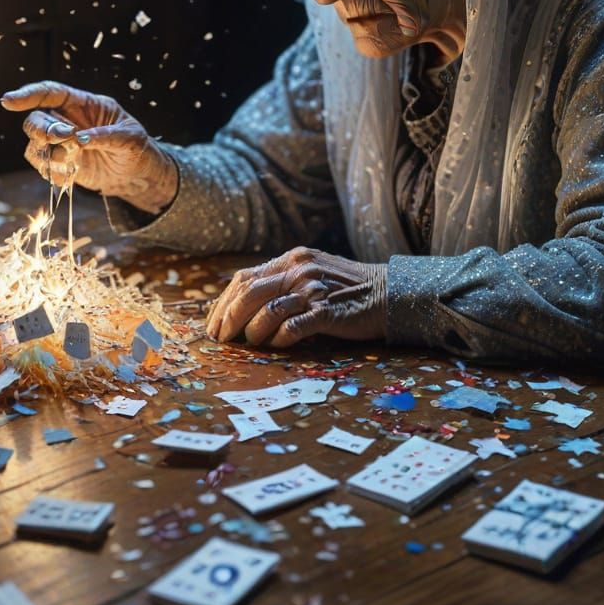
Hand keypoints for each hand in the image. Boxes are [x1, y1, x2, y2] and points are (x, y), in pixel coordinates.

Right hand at [0, 81, 177, 212]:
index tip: (8, 101)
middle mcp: (66, 120)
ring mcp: (61, 142)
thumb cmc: (136, 147)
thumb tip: (80, 138)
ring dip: (48, 152)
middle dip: (44, 129)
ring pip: (35, 141)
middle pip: (37, 119)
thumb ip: (105, 135)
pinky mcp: (60, 163)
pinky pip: (41, 163)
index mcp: (83, 104)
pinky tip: (67, 175)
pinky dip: (49, 169)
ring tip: (73, 160)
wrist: (137, 175)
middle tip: (66, 138)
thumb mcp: (129, 137)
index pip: (50, 93)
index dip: (28, 94)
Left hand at [206, 247, 387, 347]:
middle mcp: (299, 269)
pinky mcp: (328, 311)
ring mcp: (314, 289)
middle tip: (220, 339)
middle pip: (249, 293)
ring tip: (249, 344)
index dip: (223, 303)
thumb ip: (282, 282)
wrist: (389, 292)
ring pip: (267, 311)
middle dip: (227, 319)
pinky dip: (279, 339)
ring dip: (252, 332)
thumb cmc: (347, 289)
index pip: (244, 278)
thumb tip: (242, 304)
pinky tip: (277, 345)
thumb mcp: (311, 274)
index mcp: (291, 259)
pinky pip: (293, 327)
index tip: (213, 324)